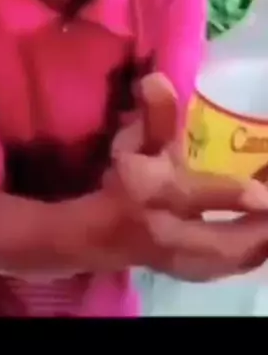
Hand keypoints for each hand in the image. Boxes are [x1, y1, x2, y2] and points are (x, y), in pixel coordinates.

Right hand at [104, 74, 267, 282]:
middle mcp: (168, 234)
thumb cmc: (127, 183)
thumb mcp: (138, 145)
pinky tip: (266, 231)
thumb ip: (155, 114)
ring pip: (237, 259)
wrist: (104, 237)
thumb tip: (157, 80)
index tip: (263, 194)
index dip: (230, 195)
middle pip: (226, 242)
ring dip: (264, 240)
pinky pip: (238, 264)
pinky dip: (259, 249)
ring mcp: (185, 263)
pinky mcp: (199, 274)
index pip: (192, 197)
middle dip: (263, 228)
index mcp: (151, 195)